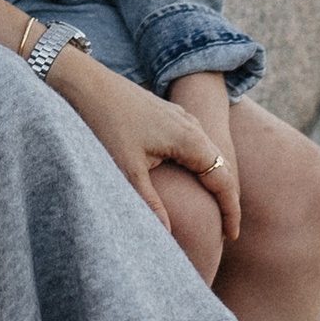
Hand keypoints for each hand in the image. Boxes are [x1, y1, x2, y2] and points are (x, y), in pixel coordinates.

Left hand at [57, 51, 239, 240]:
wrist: (88, 84)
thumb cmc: (107, 124)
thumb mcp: (128, 169)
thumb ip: (150, 202)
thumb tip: (167, 235)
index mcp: (190, 140)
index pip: (223, 181)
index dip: (230, 210)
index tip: (231, 236)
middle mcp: (193, 125)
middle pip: (222, 167)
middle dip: (227, 199)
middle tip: (227, 231)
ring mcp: (182, 117)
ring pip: (210, 154)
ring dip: (215, 181)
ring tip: (215, 209)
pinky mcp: (169, 115)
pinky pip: (197, 142)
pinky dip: (202, 165)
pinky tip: (193, 177)